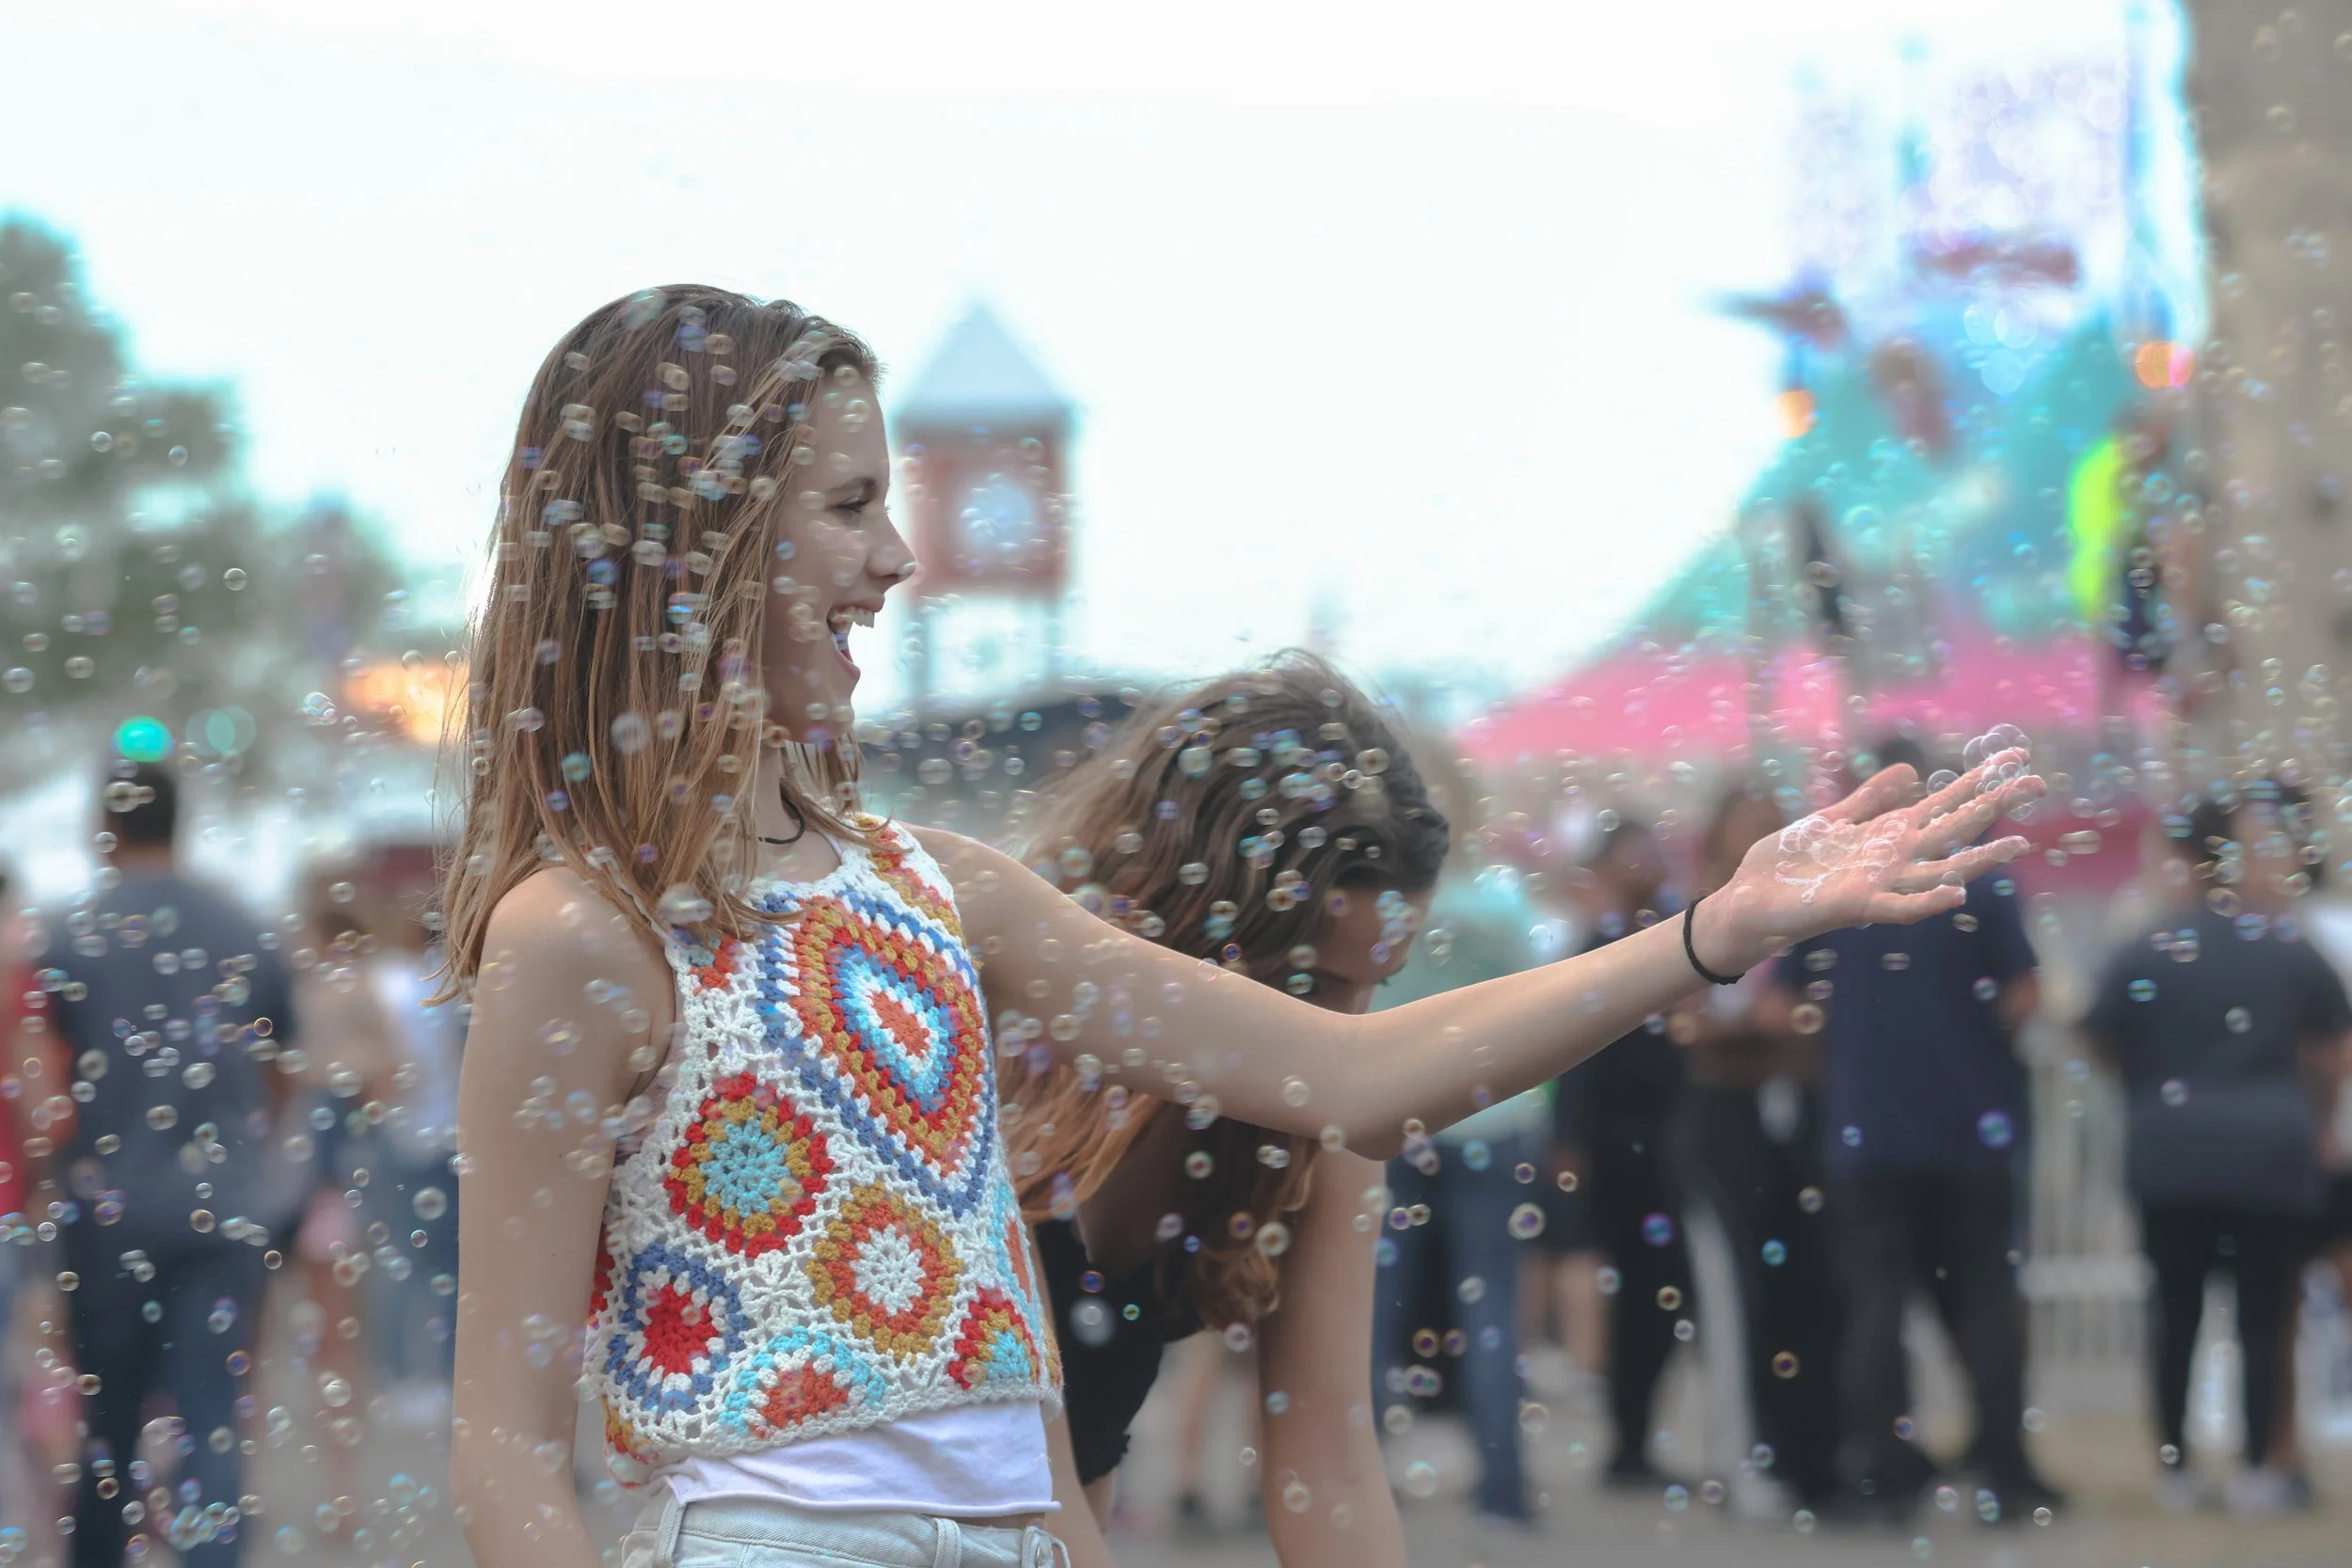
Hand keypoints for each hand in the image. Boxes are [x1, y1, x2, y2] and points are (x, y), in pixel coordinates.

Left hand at [1692, 749, 2042, 974]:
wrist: (1750, 900)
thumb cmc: (1789, 864)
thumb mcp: (1832, 820)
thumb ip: (1871, 799)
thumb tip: (1912, 773)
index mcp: (1890, 833)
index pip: (1947, 802)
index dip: (1981, 779)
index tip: (2018, 756)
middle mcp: (1896, 858)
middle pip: (1956, 827)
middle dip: (1995, 805)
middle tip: (2039, 783)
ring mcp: (1882, 883)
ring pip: (1941, 869)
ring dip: (1980, 860)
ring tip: (2019, 846)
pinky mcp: (1859, 906)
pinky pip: (1902, 906)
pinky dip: (1928, 901)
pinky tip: (1956, 893)